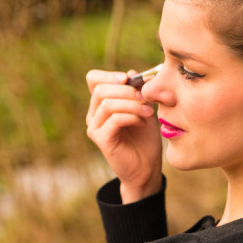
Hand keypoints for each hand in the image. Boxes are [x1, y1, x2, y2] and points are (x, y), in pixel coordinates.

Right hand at [86, 69, 161, 202]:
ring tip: (148, 111)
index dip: (108, 75)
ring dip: (131, 104)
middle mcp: (93, 114)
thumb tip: (132, 74)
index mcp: (101, 103)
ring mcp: (94, 128)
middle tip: (146, 97)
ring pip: (107, 104)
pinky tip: (142, 122)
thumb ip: (138, 92)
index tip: (128, 79)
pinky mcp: (101, 140)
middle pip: (100, 90)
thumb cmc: (145, 138)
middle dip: (126, 90)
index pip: (93, 79)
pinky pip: (113, 120)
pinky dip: (130, 116)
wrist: (146, 168)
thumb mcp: (144, 108)